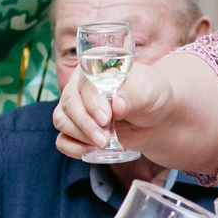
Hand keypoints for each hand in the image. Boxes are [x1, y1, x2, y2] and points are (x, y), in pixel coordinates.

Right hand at [51, 58, 171, 160]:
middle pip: (69, 103)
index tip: (106, 118)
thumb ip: (132, 96)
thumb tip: (116, 106)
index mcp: (95, 66)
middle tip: (104, 139)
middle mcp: (80, 85)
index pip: (84, 82)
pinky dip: (72, 148)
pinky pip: (62, 140)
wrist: (156, 118)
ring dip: (80, 136)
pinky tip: (90, 151)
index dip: (92, 102)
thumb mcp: (148, 92)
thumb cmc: (151, 96)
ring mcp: (75, 107)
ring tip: (104, 143)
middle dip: (86, 124)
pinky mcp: (76, 129)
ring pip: (61, 121)